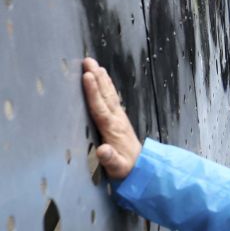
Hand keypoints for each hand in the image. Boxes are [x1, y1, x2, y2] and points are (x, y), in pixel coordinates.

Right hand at [81, 58, 141, 180]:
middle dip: (96, 77)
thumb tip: (103, 150)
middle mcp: (116, 120)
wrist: (142, 168)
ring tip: (94, 64)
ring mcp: (119, 118)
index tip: (87, 76)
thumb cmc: (126, 169)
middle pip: (105, 95)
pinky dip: (106, 86)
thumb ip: (110, 159)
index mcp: (112, 129)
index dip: (93, 92)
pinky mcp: (119, 119)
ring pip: (109, 94)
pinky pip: (111, 98)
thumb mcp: (117, 168)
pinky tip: (103, 78)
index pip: (100, 108)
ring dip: (101, 78)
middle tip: (87, 60)